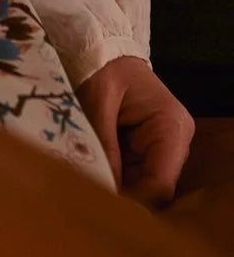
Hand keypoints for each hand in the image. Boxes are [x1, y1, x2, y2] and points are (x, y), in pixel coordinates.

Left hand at [76, 55, 194, 207]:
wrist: (103, 49)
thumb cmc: (103, 66)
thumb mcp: (98, 99)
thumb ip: (103, 142)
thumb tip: (102, 186)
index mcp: (171, 126)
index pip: (160, 183)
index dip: (133, 200)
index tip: (100, 207)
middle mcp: (174, 142)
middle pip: (153, 190)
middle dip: (122, 198)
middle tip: (86, 203)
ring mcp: (161, 148)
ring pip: (141, 186)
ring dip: (115, 190)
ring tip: (83, 193)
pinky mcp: (146, 150)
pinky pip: (131, 176)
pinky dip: (112, 179)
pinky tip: (89, 180)